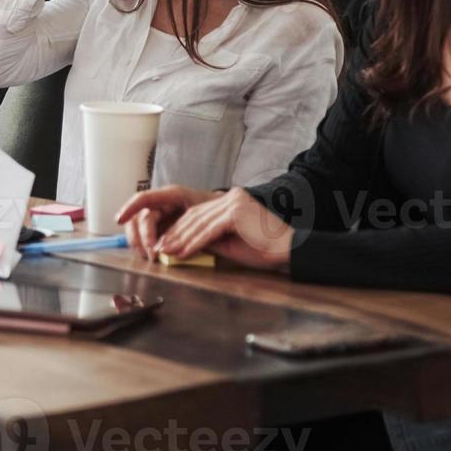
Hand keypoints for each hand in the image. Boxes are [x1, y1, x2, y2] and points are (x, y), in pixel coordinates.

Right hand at [116, 185, 217, 258]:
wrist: (226, 214)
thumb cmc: (217, 210)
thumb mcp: (210, 212)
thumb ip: (195, 224)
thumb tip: (174, 241)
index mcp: (172, 195)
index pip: (144, 198)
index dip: (129, 207)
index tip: (119, 220)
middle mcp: (161, 204)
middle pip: (140, 217)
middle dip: (142, 237)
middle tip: (151, 255)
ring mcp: (159, 216)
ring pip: (137, 227)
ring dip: (139, 243)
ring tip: (150, 257)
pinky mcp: (159, 228)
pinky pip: (144, 236)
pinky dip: (144, 246)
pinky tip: (150, 255)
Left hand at [155, 188, 292, 271]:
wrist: (289, 251)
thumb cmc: (263, 249)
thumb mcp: (229, 243)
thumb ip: (209, 239)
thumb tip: (184, 244)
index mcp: (231, 200)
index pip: (198, 214)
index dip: (179, 229)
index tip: (166, 243)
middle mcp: (231, 197)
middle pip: (195, 216)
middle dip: (175, 234)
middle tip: (160, 248)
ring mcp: (234, 203)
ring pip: (199, 223)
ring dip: (180, 240)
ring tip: (167, 252)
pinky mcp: (236, 213)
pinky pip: (209, 231)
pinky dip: (194, 243)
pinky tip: (183, 253)